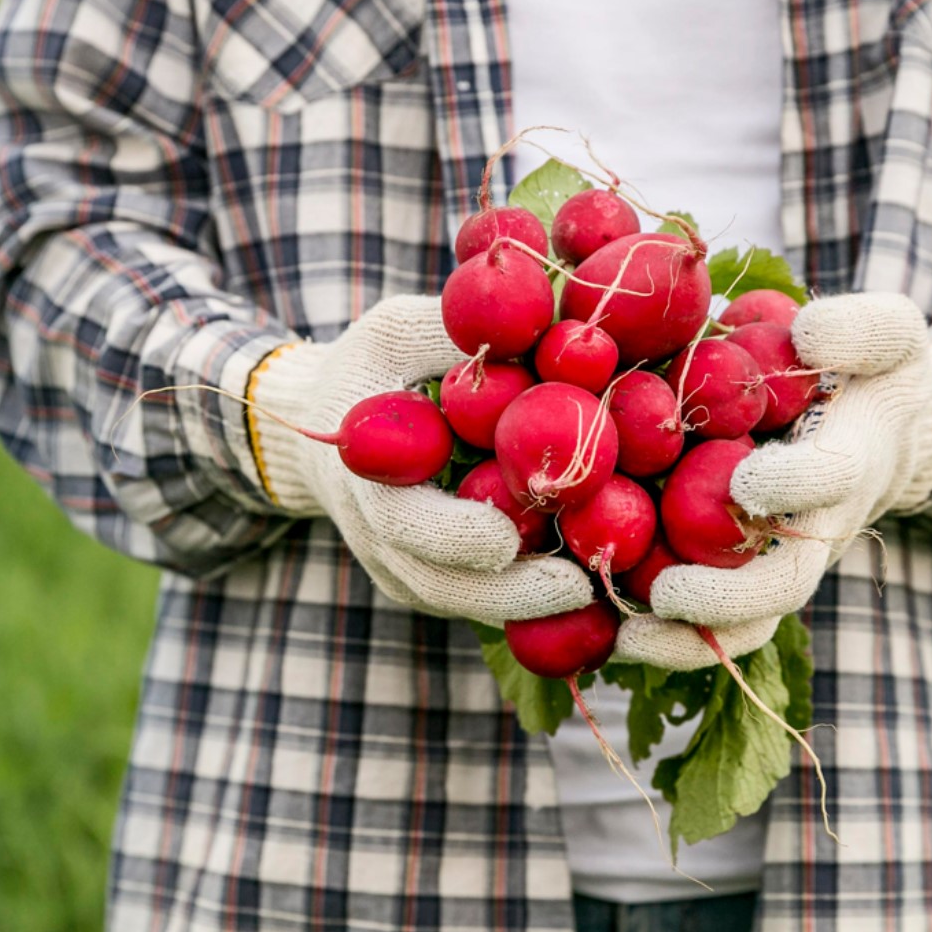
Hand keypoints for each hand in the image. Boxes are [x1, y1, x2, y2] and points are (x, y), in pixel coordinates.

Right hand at [243, 296, 592, 621]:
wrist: (328, 424)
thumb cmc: (372, 366)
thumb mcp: (396, 333)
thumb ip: (449, 337)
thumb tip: (533, 324)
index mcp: (368, 480)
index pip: (406, 521)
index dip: (454, 534)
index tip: (507, 540)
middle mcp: (383, 541)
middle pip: (446, 585)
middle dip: (513, 593)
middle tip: (580, 590)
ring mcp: (407, 571)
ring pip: (471, 604)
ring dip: (534, 607)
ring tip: (602, 597)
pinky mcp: (437, 582)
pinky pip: (483, 601)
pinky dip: (533, 603)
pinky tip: (593, 596)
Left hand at [626, 293, 931, 658]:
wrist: (877, 430)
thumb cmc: (870, 373)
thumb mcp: (886, 335)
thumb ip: (859, 328)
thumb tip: (807, 332)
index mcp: (847, 462)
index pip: (828, 480)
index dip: (793, 485)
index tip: (748, 481)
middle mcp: (815, 527)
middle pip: (781, 582)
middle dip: (729, 595)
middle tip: (670, 594)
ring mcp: (780, 560)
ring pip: (744, 621)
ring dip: (687, 639)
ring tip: (627, 642)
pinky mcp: (746, 576)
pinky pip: (711, 622)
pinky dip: (665, 637)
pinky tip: (605, 636)